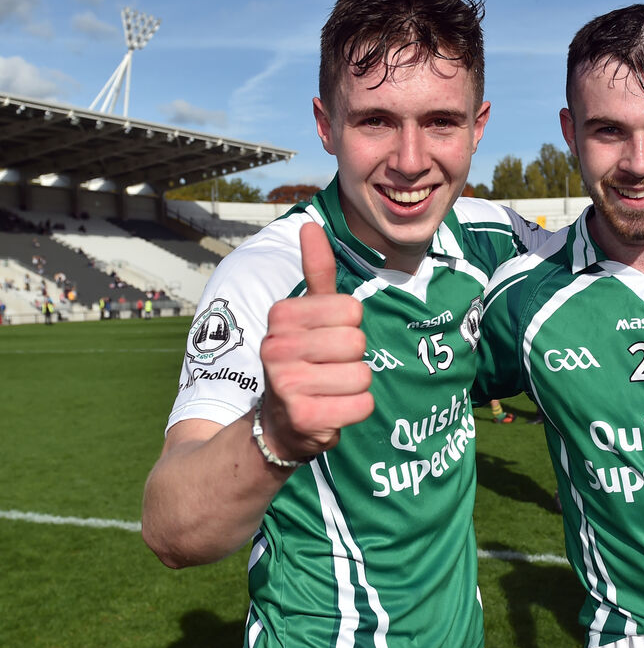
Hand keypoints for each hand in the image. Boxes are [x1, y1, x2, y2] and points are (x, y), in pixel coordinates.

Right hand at [258, 222, 373, 460]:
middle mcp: (277, 347)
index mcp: (281, 315)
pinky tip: (332, 410)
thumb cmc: (302, 360)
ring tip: (329, 389)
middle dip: (353, 357)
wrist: (279, 423)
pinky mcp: (304, 417)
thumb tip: (310, 224)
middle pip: (357, 341)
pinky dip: (356, 409)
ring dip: (355, 386)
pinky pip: (363, 404)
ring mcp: (287, 384)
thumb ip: (316, 271)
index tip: (325, 340)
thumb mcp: (307, 314)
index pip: (352, 309)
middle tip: (328, 368)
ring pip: (362, 374)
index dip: (349, 327)